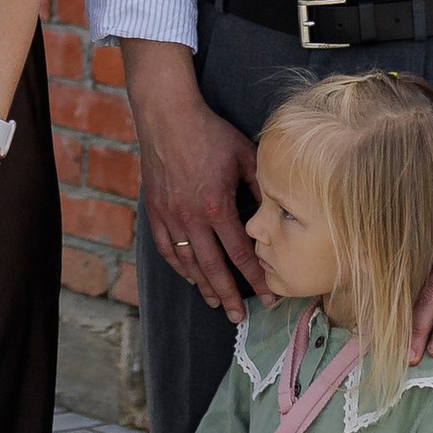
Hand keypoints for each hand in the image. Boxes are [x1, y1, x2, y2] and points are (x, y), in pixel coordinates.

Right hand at [125, 43, 261, 319]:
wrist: (167, 115)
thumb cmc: (209, 132)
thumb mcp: (244, 154)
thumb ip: (261, 184)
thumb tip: (278, 209)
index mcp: (216, 205)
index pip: (240, 253)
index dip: (256, 278)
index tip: (270, 296)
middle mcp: (190, 218)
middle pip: (212, 268)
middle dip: (228, 296)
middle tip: (239, 317)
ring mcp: (169, 216)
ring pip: (187, 263)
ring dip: (203, 286)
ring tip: (216, 303)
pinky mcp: (154, 211)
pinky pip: (165, 249)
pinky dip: (179, 267)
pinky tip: (190, 277)